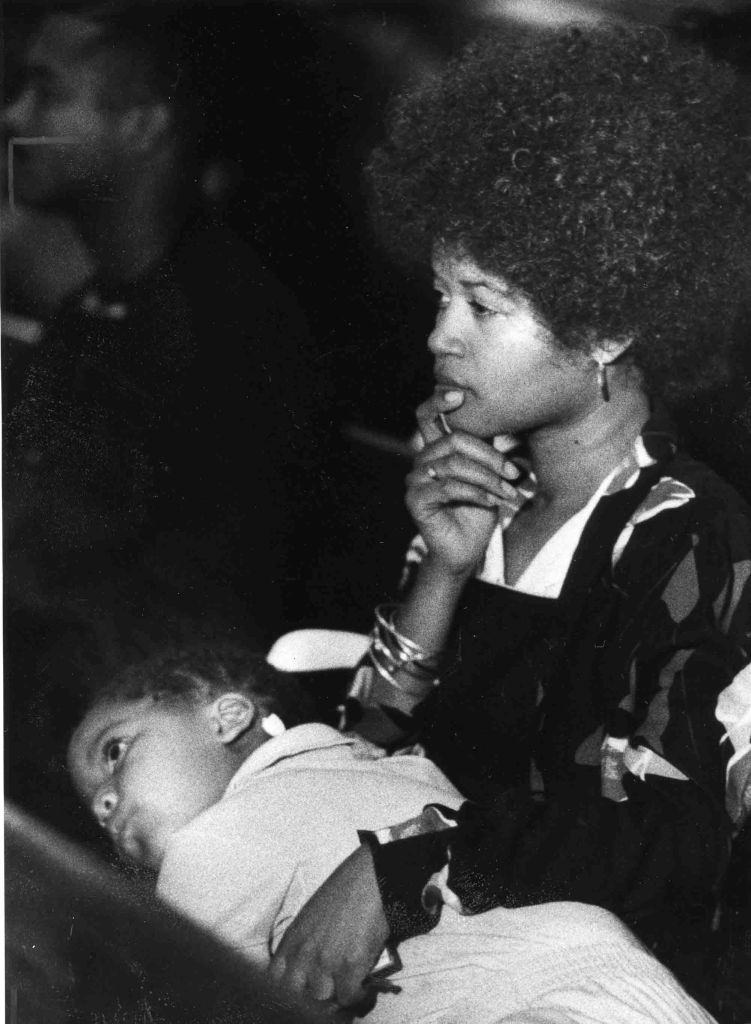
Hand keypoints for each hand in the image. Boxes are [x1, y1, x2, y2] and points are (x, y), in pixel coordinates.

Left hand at [269, 845, 388, 1007]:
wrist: (369, 879)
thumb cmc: (343, 893)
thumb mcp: (312, 917)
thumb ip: (305, 946)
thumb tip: (311, 975)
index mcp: (292, 940)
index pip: (274, 981)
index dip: (285, 992)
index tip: (299, 995)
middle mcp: (303, 954)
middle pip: (296, 996)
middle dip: (310, 999)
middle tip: (327, 995)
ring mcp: (325, 961)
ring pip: (322, 999)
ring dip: (335, 997)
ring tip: (347, 990)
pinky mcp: (349, 966)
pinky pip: (348, 997)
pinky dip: (357, 997)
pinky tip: (364, 988)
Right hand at [408, 390, 520, 575]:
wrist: (466, 549)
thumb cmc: (479, 509)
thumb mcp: (491, 475)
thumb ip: (495, 450)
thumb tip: (516, 423)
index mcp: (437, 448)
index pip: (428, 415)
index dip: (439, 401)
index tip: (461, 395)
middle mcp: (422, 460)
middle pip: (453, 439)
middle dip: (489, 456)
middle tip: (513, 475)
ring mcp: (415, 479)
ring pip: (453, 464)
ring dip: (487, 478)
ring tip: (507, 493)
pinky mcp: (416, 500)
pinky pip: (447, 487)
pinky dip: (475, 493)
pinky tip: (491, 502)